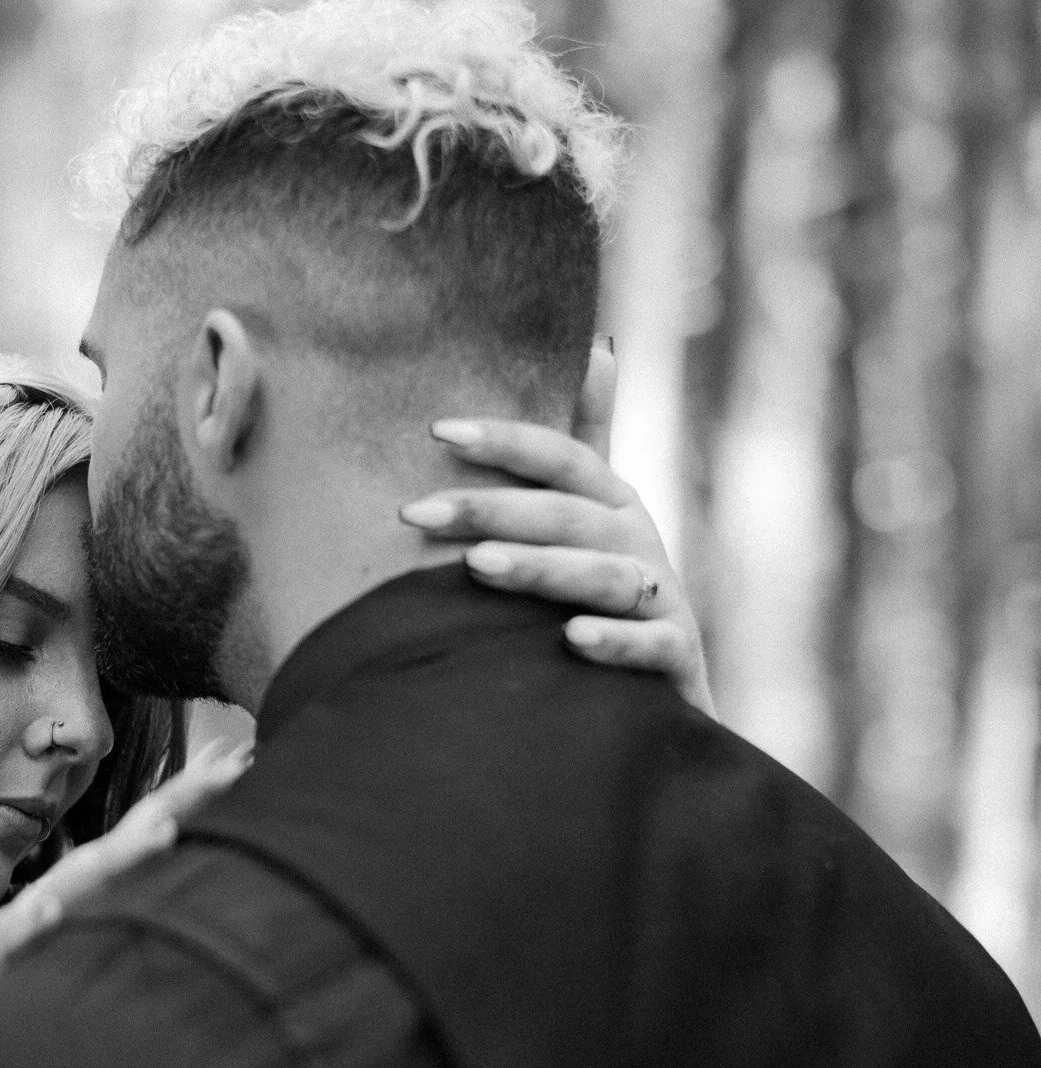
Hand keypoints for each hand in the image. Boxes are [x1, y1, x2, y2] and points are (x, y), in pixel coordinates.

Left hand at [398, 341, 715, 716]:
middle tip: (416, 512)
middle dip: (493, 509)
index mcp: (613, 504)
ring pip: (606, 577)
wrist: (662, 697)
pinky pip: (652, 647)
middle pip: (571, 515)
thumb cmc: (609, 597)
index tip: (436, 430)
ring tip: (477, 566)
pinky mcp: (678, 659)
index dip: (506, 441)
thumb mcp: (593, 519)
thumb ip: (584, 444)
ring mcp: (663, 601)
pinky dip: (615, 641)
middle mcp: (641, 542)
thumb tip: (597, 343)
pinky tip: (571, 640)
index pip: (563, 458)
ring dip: (542, 568)